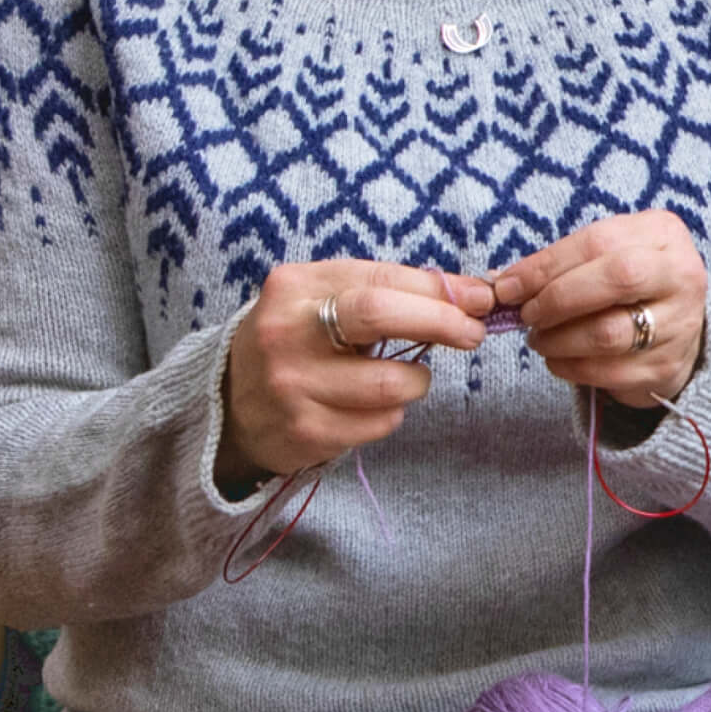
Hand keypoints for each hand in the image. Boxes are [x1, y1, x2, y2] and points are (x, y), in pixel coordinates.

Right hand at [216, 259, 493, 493]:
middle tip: (472, 333)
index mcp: (295, 287)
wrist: (231, 403)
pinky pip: (381, 423)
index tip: (479, 299)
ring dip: (417, 381)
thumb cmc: (299, 342)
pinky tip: (372, 405)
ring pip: (391, 383)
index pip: (380, 280)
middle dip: (440, 322)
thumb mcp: (326, 301)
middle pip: (380, 315)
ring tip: (407, 377)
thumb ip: (389, 292)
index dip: (438, 290)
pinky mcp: (304, 431)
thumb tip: (470, 294)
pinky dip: (392, 413)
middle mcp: (287, 331)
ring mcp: (292, 385)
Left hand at [490, 211, 708, 408]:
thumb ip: (562, 263)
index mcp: (662, 234)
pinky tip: (558, 359)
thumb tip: (502, 282)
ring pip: (609, 333)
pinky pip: (609, 371)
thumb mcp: (607, 254)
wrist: (679, 328)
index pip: (598, 242)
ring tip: (539, 339)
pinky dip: (571, 367)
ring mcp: (680, 324)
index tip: (508, 286)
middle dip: (557, 298)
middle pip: (616, 279)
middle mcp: (681, 274)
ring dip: (559, 339)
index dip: (546, 265)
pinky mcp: (668, 366)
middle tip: (527, 314)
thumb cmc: (631, 284)